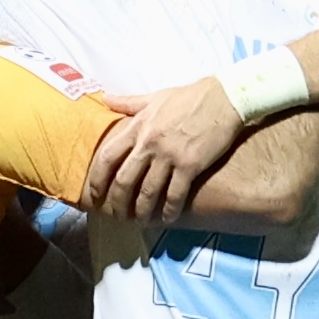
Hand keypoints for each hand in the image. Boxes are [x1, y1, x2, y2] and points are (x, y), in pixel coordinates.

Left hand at [86, 80, 238, 221]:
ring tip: (140, 221)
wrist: (224, 98)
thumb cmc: (188, 98)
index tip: (94, 194)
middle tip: (117, 215)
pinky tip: (167, 219)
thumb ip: (128, 102)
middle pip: (124, 180)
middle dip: (118, 202)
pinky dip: (169, 210)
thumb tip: (105, 98)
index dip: (97, 179)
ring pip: (148, 191)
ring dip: (142, 210)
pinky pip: (175, 194)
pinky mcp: (190, 165)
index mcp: (137, 127)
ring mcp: (169, 156)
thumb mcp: (154, 97)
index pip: (107, 157)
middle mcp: (149, 143)